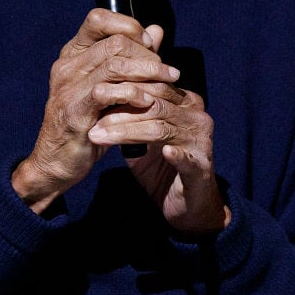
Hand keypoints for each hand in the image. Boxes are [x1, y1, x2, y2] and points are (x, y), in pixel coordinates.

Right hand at [12, 9, 175, 212]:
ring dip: (148, 72)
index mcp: (73, 53)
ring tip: (167, 81)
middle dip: (148, 54)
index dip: (129, 26)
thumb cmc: (88, 121)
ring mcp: (68, 87)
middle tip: (166, 70)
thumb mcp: (111, 86)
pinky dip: (133, 93)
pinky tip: (147, 101)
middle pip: (115, 42)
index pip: (98, 18)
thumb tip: (156, 30)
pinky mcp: (74, 111)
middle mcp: (67, 65)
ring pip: (115, 64)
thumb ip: (132, 57)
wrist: (57, 162)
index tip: (150, 44)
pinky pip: (106, 92)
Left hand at [88, 70, 230, 236]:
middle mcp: (197, 117)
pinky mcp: (201, 167)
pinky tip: (164, 152)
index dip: (123, 92)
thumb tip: (100, 102)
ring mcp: (201, 142)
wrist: (187, 205)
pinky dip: (176, 155)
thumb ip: (130, 120)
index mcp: (185, 103)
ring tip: (100, 136)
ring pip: (161, 130)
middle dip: (121, 112)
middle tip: (93, 121)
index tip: (94, 99)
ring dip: (128, 132)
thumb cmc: (162, 168)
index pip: (153, 89)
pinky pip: (187, 158)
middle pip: (155, 106)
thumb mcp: (143, 140)